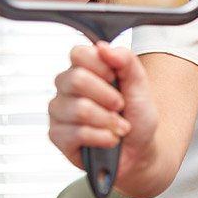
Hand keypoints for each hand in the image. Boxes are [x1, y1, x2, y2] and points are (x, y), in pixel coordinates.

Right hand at [48, 42, 160, 185]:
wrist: (141, 149)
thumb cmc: (136, 115)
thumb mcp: (139, 84)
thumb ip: (126, 61)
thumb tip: (104, 48)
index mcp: (83, 69)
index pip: (78, 53)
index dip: (101, 66)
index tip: (115, 78)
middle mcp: (66, 88)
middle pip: (77, 80)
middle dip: (108, 97)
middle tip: (120, 106)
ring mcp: (59, 112)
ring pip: (79, 109)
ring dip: (108, 121)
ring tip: (119, 126)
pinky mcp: (57, 136)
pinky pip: (77, 133)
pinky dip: (102, 137)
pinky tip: (109, 139)